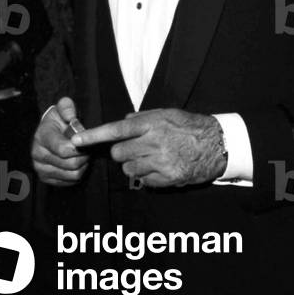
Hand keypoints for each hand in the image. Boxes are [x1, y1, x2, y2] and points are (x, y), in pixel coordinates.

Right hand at [31, 97, 88, 184]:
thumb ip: (67, 107)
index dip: (79, 147)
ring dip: (83, 165)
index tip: (85, 141)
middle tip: (87, 148)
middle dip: (84, 156)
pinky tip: (76, 162)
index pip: (63, 150)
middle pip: (71, 164)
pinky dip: (78, 173)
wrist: (49, 132)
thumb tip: (71, 117)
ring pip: (73, 174)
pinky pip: (70, 182)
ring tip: (82, 154)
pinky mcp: (45, 178)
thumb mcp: (62, 108)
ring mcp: (40, 168)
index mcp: (41, 136)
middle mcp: (37, 154)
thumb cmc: (59, 120)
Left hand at [70, 108, 225, 187]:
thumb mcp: (166, 114)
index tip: (76, 140)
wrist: (217, 145)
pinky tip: (160, 168)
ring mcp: (161, 163)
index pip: (116, 130)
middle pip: (118, 154)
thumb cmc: (189, 126)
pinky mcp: (168, 179)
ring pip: (128, 169)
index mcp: (152, 124)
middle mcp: (155, 143)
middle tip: (135, 148)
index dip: (94, 135)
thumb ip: (141, 118)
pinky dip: (147, 176)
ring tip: (150, 158)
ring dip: (133, 165)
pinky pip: (143, 180)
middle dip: (121, 152)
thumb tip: (123, 122)